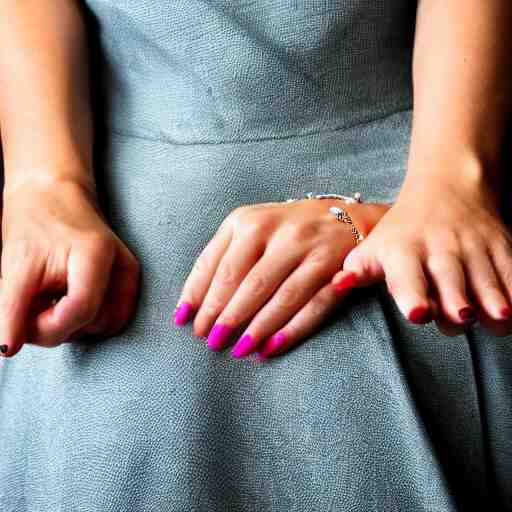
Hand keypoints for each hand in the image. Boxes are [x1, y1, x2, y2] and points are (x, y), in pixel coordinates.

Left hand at [0, 178, 140, 357]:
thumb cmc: (35, 220)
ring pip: (106, 326)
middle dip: (61, 328)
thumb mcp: (16, 265)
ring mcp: (128, 276)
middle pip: (97, 324)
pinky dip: (85, 320)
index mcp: (96, 256)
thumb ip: (12, 310)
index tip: (23, 319)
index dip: (48, 326)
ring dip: (73, 326)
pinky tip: (64, 303)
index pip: (81, 311)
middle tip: (32, 308)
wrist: (54, 194)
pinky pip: (111, 317)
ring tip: (48, 302)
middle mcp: (121, 268)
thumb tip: (6, 350)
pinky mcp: (126, 281)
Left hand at [173, 198, 389, 358]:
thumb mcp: (250, 228)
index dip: (198, 296)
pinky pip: (313, 306)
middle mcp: (279, 231)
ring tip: (237, 349)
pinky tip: (271, 348)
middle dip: (224, 316)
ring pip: (279, 296)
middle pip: (245, 282)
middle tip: (211, 340)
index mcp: (248, 221)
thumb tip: (192, 303)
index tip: (184, 321)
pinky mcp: (336, 269)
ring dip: (255, 328)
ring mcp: (310, 250)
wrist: (345, 218)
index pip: (215, 263)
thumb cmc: (286, 229)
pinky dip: (291, 330)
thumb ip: (223, 256)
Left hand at [331, 163, 511, 336]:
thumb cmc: (404, 230)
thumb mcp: (375, 245)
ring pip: (489, 280)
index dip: (413, 294)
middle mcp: (441, 249)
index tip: (418, 312)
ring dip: (494, 301)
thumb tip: (338, 286)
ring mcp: (475, 249)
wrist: (449, 189)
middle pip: (452, 280)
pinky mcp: (504, 249)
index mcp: (404, 251)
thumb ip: (358, 269)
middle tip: (461, 316)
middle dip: (457, 301)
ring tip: (497, 318)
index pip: (408, 275)